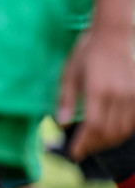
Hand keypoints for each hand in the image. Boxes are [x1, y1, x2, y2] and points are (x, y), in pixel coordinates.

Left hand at [59, 25, 134, 160]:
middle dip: (94, 145)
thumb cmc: (88, 51)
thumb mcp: (70, 72)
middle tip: (81, 151)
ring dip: (108, 141)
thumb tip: (60, 122)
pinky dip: (123, 132)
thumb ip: (66, 98)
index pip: (92, 127)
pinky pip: (134, 121)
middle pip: (108, 132)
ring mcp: (133, 95)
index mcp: (98, 90)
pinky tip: (112, 134)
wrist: (115, 34)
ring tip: (94, 145)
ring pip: (123, 129)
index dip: (83, 144)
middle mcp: (119, 95)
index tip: (73, 154)